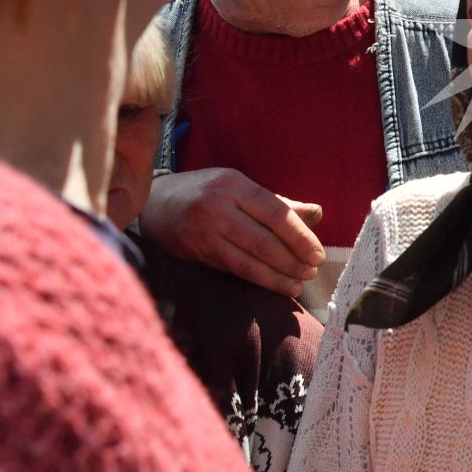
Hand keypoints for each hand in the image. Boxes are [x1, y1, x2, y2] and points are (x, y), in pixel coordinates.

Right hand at [139, 167, 325, 297]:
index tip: (317, 253)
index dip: (300, 236)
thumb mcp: (239, 186)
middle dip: (293, 260)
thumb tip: (317, 213)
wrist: (154, 202)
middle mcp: (219, 207)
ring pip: (250, 260)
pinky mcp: (197, 252)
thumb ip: (277, 203)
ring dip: (279, 276)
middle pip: (265, 240)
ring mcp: (205, 232)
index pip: (276, 213)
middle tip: (312, 271)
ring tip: (300, 283)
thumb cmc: (206, 192)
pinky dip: (259, 280)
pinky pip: (235, 269)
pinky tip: (278, 285)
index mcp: (235, 185)